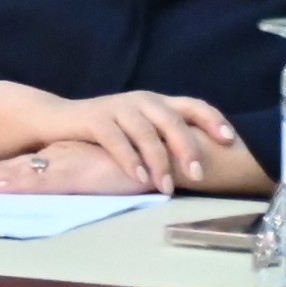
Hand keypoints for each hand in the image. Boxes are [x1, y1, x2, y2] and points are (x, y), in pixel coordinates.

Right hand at [0, 87, 247, 192]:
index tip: (229, 141)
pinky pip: (116, 140)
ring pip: (146, 133)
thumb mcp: (140, 128)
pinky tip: (139, 178)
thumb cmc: (105, 130)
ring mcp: (117, 107)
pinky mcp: (94, 119)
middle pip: (172, 120)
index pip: (193, 104)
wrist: (56, 119)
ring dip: (159, 162)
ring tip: (165, 186)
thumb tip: (202, 163)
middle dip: (187, 148)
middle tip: (197, 175)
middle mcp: (141, 100)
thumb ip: (164, 136)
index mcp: (157, 101)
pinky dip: (130, 160)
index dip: (213, 120)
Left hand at [0, 139, 157, 195]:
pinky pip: (42, 181)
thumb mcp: (96, 171)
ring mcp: (63, 165)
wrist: (163, 156)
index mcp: (56, 161)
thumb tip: (53, 185)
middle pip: (5, 168)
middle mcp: (54, 160)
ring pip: (16, 173)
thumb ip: (73, 176)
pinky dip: (19, 185)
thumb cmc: (131, 165)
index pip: (12, 167)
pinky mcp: (77, 174)